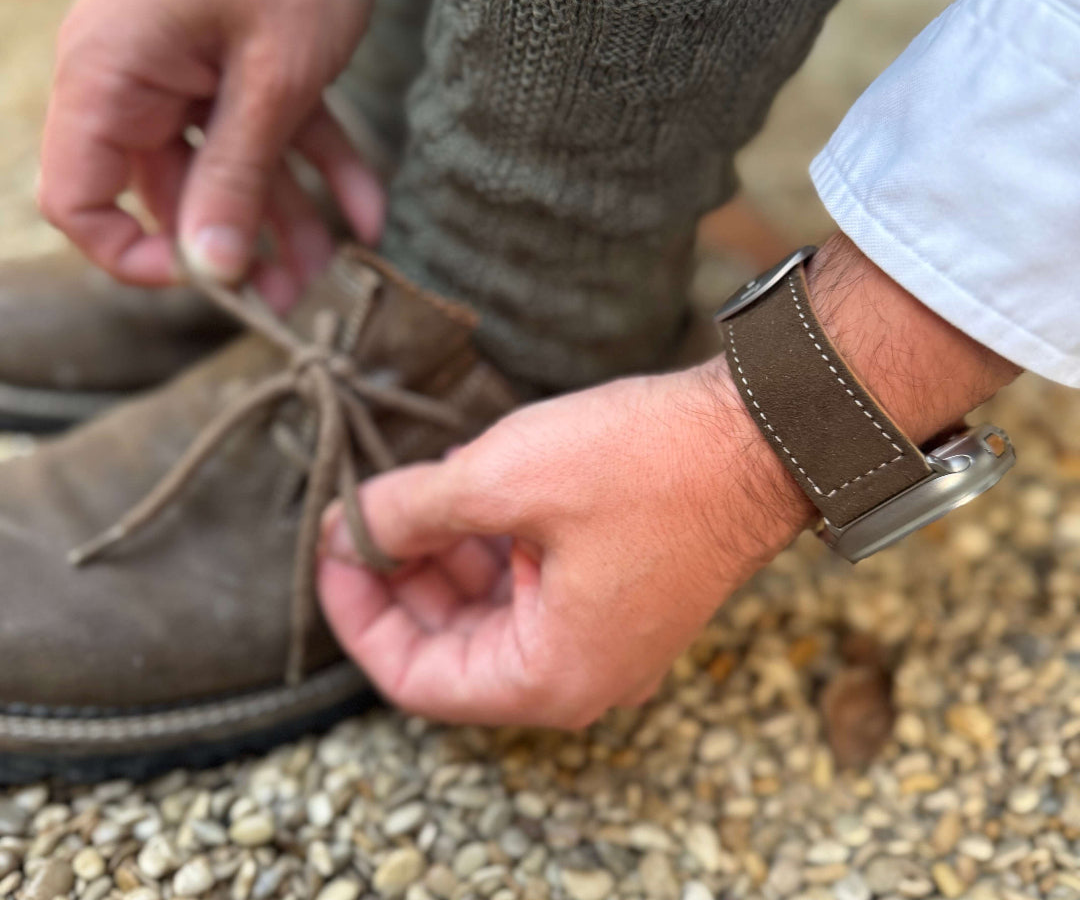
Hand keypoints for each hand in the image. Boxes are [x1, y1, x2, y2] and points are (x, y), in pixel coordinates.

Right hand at [39, 0, 381, 300]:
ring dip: (284, 217)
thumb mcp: (274, 77)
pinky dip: (316, 162)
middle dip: (236, 247)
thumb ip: (237, 177)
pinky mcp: (234, 58)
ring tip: (335, 270)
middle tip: (293, 302)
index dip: (131, 252)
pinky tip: (367, 209)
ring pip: (229, 165)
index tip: (204, 276)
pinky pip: (269, 127)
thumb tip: (210, 268)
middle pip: (169, 191)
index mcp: (109, 75)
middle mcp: (133, 75)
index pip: (79, 197)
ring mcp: (185, 66)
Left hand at [317, 234, 1018, 727]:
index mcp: (551, 676)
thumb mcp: (501, 480)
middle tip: (366, 512)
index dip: (357, 614)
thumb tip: (348, 527)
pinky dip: (493, 542)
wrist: (761, 432)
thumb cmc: (646, 464)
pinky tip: (472, 487)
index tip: (332, 550)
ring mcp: (605, 632)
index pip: (416, 678)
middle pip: (453, 644)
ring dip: (445, 553)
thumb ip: (408, 512)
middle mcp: (580, 672)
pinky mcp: (619, 589)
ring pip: (492, 609)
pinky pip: (533, 583)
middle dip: (401, 576)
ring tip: (420, 488)